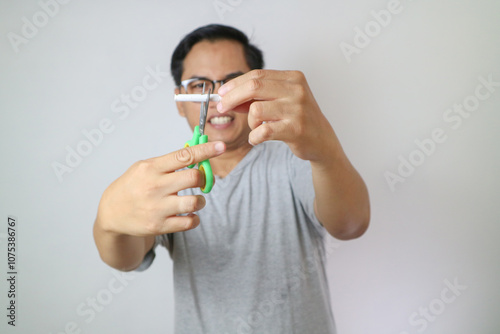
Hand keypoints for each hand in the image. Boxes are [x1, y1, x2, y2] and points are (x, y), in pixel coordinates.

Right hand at [96, 141, 225, 236]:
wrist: (111, 212)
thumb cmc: (133, 186)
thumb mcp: (144, 167)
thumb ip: (169, 162)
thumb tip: (199, 155)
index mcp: (151, 168)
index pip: (184, 156)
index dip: (206, 150)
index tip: (221, 147)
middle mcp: (154, 187)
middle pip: (194, 178)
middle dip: (204, 178)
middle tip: (202, 181)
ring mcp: (157, 208)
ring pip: (194, 202)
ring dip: (201, 201)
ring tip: (196, 201)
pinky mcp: (159, 226)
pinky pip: (189, 222)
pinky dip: (194, 218)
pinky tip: (189, 214)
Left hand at [217, 70, 336, 161]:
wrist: (322, 140)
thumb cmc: (298, 118)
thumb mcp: (280, 101)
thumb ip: (257, 97)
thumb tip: (227, 96)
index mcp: (293, 78)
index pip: (257, 75)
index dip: (235, 84)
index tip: (222, 93)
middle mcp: (297, 90)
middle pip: (254, 87)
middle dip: (232, 98)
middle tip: (221, 108)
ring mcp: (297, 109)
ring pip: (256, 110)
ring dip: (249, 122)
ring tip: (256, 128)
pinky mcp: (295, 129)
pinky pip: (263, 131)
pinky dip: (254, 136)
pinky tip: (258, 138)